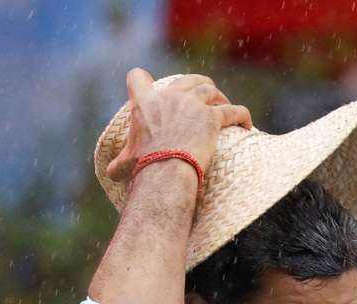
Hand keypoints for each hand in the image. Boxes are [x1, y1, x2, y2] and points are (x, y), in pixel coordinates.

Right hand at [106, 68, 251, 181]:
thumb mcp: (126, 163)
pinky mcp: (213, 118)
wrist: (166, 170)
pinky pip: (234, 111)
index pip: (137, 77)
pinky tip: (247, 125)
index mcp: (145, 104)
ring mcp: (193, 105)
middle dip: (197, 84)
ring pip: (211, 90)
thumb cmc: (144, 167)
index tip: (148, 85)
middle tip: (205, 96)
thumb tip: (109, 173)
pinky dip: (242, 116)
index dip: (141, 79)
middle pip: (187, 79)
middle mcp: (170, 97)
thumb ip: (117, 163)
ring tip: (225, 106)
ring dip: (220, 97)